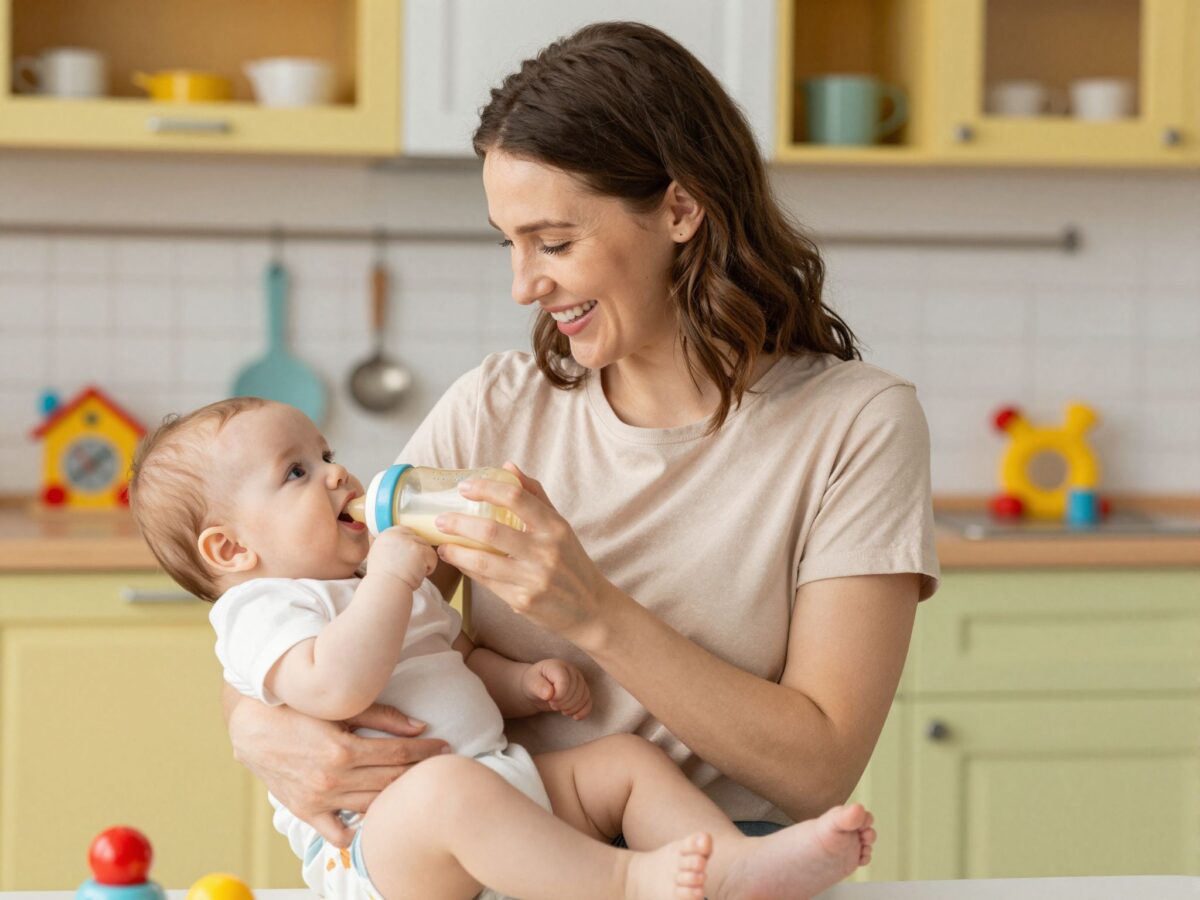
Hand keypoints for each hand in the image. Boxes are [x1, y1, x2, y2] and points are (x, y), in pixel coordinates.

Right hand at [227, 698, 447, 847]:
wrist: (251, 727)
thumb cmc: (297, 709)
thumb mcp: (340, 707)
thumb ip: (382, 717)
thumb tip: (420, 727)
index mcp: (342, 751)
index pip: (397, 755)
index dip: (426, 751)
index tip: (446, 747)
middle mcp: (332, 780)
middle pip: (390, 781)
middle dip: (419, 772)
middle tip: (439, 766)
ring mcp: (318, 800)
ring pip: (371, 806)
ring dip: (396, 797)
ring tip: (415, 786)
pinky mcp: (305, 812)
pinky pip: (338, 833)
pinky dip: (358, 827)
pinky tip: (374, 814)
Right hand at [367, 526, 437, 590]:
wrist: (384, 589)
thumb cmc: (384, 580)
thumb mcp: (382, 556)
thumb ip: (393, 547)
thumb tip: (407, 547)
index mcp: (386, 535)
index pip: (406, 531)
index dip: (410, 546)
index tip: (406, 560)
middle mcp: (397, 534)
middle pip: (418, 539)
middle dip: (418, 555)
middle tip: (408, 569)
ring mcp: (409, 541)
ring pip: (427, 548)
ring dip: (422, 563)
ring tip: (410, 573)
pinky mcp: (420, 550)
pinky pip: (433, 557)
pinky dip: (428, 569)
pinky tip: (416, 575)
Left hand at [433, 462, 618, 648]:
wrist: (590, 609)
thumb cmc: (571, 562)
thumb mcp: (560, 526)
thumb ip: (534, 495)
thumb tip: (507, 466)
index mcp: (555, 527)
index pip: (516, 497)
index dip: (486, 488)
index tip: (464, 487)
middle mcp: (545, 551)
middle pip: (491, 531)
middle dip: (458, 523)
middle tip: (441, 519)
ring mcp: (533, 578)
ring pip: (482, 561)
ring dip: (456, 551)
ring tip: (442, 544)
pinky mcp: (522, 601)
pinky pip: (486, 582)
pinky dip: (468, 569)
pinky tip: (458, 562)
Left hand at [522, 658, 591, 719]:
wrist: (537, 686)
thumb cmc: (533, 682)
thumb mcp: (531, 683)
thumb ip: (538, 687)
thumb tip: (548, 694)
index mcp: (558, 666)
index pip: (565, 682)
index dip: (559, 696)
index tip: (549, 699)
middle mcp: (571, 671)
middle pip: (575, 691)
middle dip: (564, 703)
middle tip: (552, 705)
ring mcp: (579, 680)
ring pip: (583, 697)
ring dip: (572, 708)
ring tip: (560, 709)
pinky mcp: (582, 690)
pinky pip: (588, 701)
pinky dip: (583, 711)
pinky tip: (575, 717)